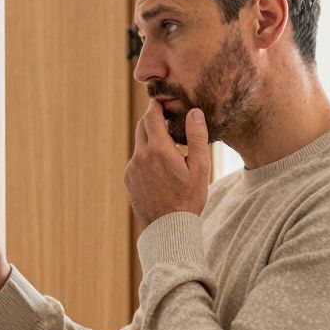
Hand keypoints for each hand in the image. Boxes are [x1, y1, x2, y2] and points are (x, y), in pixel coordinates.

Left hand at [124, 101, 210, 228]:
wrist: (168, 228)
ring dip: (152, 141)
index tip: (165, 101)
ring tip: (170, 150)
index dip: (157, 105)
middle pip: (142, 126)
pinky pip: (137, 160)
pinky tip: (161, 170)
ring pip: (139, 144)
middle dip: (154, 120)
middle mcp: (140, 156)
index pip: (151, 115)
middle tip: (170, 122)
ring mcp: (132, 168)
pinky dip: (147, 157)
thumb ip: (196, 137)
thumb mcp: (200, 167)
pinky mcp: (128, 179)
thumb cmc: (189, 198)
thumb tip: (194, 112)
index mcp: (158, 149)